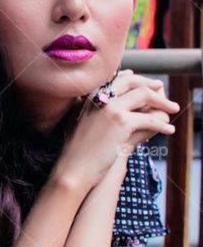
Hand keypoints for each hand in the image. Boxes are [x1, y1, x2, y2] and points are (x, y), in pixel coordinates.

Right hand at [54, 70, 177, 191]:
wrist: (73, 167)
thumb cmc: (76, 150)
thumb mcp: (81, 123)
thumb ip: (93, 110)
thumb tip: (109, 104)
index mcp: (90, 97)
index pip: (117, 79)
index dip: (134, 79)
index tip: (145, 82)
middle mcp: (100, 97)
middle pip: (132, 82)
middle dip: (150, 84)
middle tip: (161, 88)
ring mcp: (111, 108)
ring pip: (145, 96)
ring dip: (163, 101)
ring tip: (173, 109)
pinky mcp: (122, 122)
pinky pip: (150, 118)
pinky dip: (162, 124)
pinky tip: (169, 130)